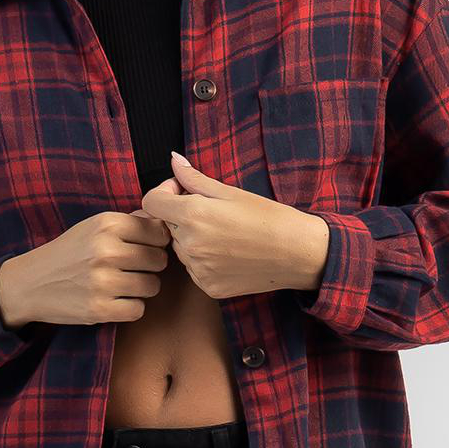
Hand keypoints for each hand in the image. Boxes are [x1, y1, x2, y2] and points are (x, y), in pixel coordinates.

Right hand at [0, 208, 171, 327]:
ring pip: (152, 286)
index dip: (156, 242)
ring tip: (122, 284)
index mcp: (106, 224)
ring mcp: (103, 282)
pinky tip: (114, 300)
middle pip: (159, 260)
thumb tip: (166, 205)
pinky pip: (138, 309)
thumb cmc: (68, 253)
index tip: (144, 247)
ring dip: (142, 288)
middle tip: (131, 268)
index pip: (158, 232)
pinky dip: (130, 307)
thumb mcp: (93, 227)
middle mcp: (105, 251)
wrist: (30, 283)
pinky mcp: (99, 310)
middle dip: (151, 265)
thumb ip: (130, 220)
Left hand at [134, 152, 329, 303]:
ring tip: (226, 235)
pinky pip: (194, 269)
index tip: (181, 191)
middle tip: (214, 213)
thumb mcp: (230, 192)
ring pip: (181, 249)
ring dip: (193, 239)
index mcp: (193, 215)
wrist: (297, 253)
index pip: (151, 202)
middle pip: (167, 226)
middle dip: (182, 216)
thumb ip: (194, 178)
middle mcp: (190, 245)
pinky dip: (205, 260)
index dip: (163, 193)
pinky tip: (229, 254)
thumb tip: (174, 159)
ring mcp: (198, 270)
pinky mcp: (208, 287)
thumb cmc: (268, 217)